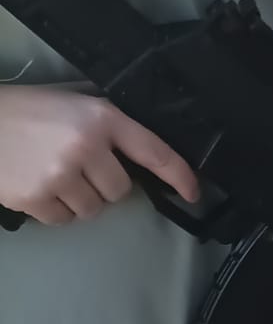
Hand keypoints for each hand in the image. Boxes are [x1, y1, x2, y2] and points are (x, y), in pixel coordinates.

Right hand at [0, 85, 199, 225]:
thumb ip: (108, 128)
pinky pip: (64, 220)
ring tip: (55, 175)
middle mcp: (87, 145)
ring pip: (93, 208)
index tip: (193, 192)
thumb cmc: (29, 111)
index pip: (154, 150)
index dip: (178, 175)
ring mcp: (61, 173)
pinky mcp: (36, 197)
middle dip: (104, 185)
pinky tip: (39, 186)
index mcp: (102, 117)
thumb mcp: (76, 104)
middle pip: (120, 190)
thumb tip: (139, 159)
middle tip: (79, 168)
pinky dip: (55, 210)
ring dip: (79, 199)